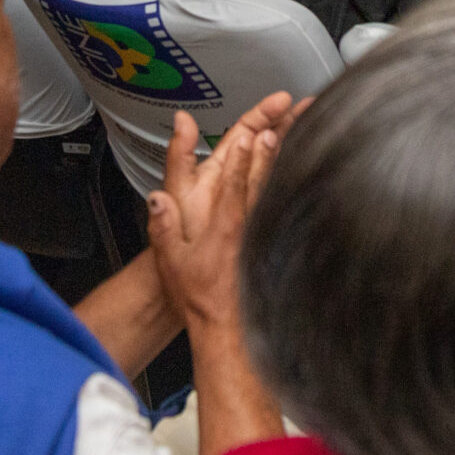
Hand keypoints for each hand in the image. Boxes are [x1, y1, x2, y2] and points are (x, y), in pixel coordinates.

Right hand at [145, 95, 303, 326]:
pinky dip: (288, 190)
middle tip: (279, 127)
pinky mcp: (270, 245)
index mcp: (225, 227)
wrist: (224, 327)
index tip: (247, 135)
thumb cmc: (199, 296)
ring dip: (281, 166)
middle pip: (262, 182)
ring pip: (275, 192)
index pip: (234, 184)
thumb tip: (158, 199)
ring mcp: (262, 235)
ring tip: (292, 142)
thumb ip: (163, 226)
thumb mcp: (170, 260)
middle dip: (269, 152)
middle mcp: (249, 228)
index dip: (240, 158)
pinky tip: (297, 180)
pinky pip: (281, 209)